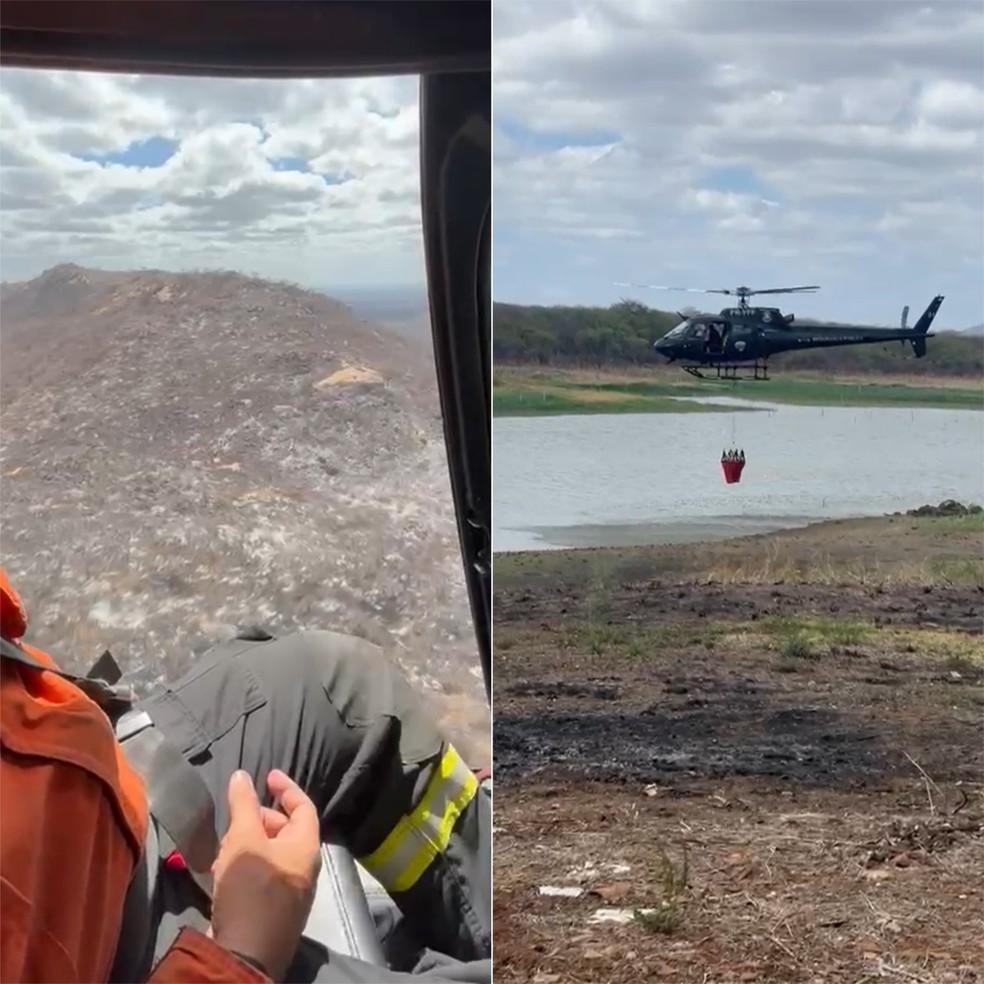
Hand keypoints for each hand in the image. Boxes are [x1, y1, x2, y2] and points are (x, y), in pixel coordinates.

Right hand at [208, 769, 321, 980]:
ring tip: (224, 846)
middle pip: (286, 831)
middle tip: (236, 818)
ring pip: (270, 855)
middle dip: (259, 819)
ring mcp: (290, 893)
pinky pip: (262, 878)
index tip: (267, 776)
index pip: (303, 807)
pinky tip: (221, 873)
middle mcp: (304, 869)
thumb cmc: (250, 890)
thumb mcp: (243, 840)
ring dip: (247, 844)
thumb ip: (243, 805)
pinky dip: (244, 867)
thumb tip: (242, 776)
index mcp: (306, 848)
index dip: (286, 788)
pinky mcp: (272, 912)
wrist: (244, 954)